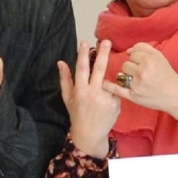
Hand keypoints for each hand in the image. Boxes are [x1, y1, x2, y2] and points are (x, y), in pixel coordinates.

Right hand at [58, 40, 119, 158]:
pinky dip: (112, 92)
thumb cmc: (77, 115)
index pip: (82, 69)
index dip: (83, 54)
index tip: (85, 42)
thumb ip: (65, 79)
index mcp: (80, 91)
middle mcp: (93, 93)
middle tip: (107, 42)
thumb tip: (61, 62)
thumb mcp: (67, 98)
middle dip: (103, 54)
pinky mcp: (116, 104)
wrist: (90, 134)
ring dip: (109, 77)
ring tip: (107, 83)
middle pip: (99, 69)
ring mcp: (106, 98)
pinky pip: (115, 92)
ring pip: (109, 80)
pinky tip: (107, 101)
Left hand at [103, 43, 177, 126]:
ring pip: (122, 74)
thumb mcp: (160, 57)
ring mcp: (136, 85)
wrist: (174, 95)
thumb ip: (144, 48)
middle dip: (131, 67)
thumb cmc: (167, 75)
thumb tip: (129, 50)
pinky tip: (103, 83)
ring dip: (126, 76)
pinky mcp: (133, 96)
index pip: (133, 54)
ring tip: (137, 80)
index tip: (143, 63)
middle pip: (126, 64)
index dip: (137, 58)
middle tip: (141, 73)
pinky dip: (109, 86)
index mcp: (148, 61)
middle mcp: (141, 73)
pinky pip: (117, 89)